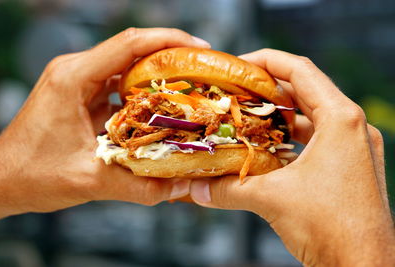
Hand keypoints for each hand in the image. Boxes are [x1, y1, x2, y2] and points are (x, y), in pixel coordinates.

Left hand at [0, 27, 210, 219]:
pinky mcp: (81, 94)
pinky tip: (161, 107)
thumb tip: (181, 186)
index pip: (129, 44)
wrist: (2, 180)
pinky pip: (118, 84)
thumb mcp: (89, 181)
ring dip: (157, 74)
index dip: (168, 41)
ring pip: (126, 66)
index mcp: (73, 78)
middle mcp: (75, 71)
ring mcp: (77, 81)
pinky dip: (142, 91)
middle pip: (132, 49)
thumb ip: (139, 185)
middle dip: (170, 57)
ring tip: (190, 87)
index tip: (199, 49)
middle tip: (202, 71)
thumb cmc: (32, 175)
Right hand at [190, 49, 394, 265]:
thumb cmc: (331, 229)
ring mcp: (354, 147)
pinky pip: (316, 139)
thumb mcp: (271, 199)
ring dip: (278, 115)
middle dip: (267, 89)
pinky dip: (289, 138)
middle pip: (305, 90)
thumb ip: (227, 189)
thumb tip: (193, 187)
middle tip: (235, 91)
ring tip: (246, 116)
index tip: (237, 65)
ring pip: (310, 116)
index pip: (300, 70)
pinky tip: (266, 147)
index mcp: (341, 120)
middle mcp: (352, 128)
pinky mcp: (349, 166)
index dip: (266, 61)